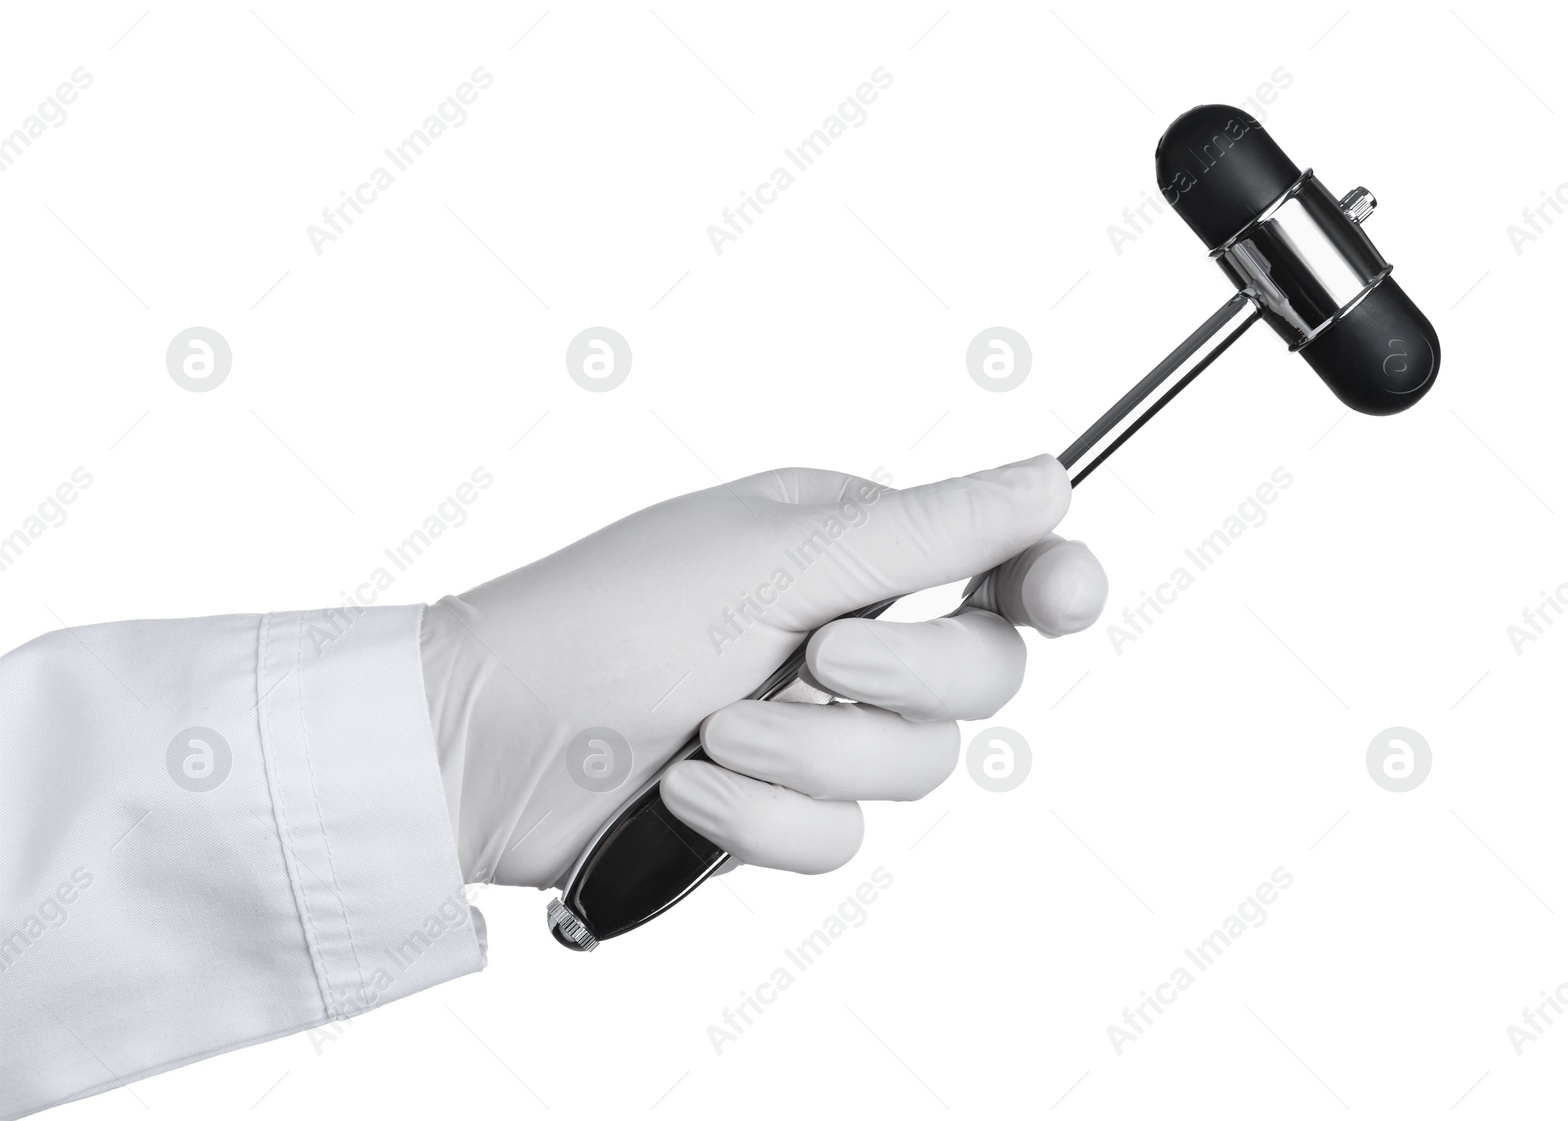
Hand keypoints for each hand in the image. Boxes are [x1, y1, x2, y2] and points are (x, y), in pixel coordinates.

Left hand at [419, 454, 1106, 887]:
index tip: (1064, 599)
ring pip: (915, 770)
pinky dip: (762, 817)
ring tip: (715, 730)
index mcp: (850, 547)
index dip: (1047, 582)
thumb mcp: (780, 558)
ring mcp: (812, 727)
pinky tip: (685, 788)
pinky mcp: (775, 807)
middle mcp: (845, 633)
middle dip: (905, 679)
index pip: (992, 562)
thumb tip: (1051, 482)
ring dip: (810, 755)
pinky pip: (838, 839)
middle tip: (824, 658)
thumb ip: (929, 532)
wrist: (489, 741)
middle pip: (979, 677)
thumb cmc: (613, 617)